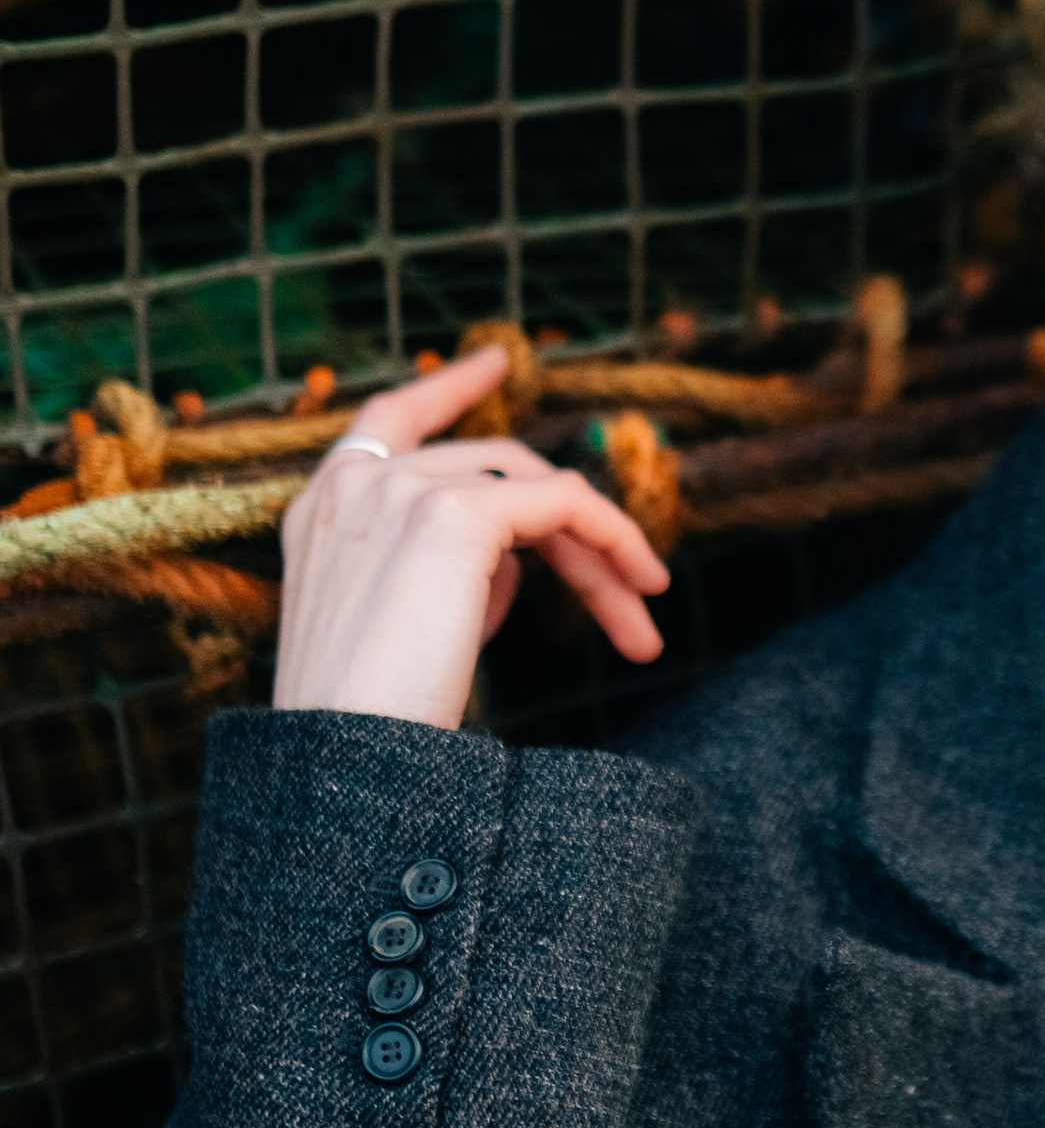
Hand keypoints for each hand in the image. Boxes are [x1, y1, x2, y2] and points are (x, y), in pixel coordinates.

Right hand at [272, 346, 669, 729]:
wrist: (347, 764)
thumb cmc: (369, 728)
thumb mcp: (394, 634)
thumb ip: (438, 577)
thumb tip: (509, 566)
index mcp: (321, 512)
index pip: (388, 421)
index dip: (448, 388)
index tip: (496, 363)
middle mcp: (352, 486)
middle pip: (494, 469)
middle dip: (572, 530)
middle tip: (636, 590)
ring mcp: (400, 491)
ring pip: (538, 490)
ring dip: (601, 557)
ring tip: (641, 628)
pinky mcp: (453, 513)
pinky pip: (564, 503)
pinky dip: (613, 540)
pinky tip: (641, 591)